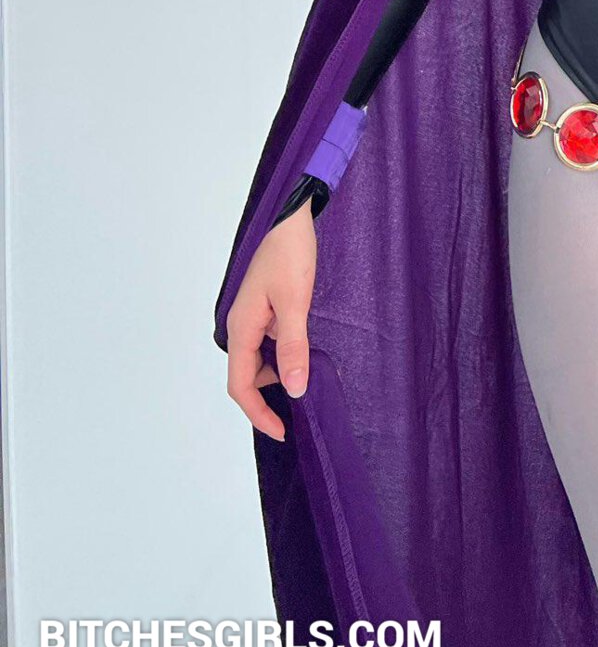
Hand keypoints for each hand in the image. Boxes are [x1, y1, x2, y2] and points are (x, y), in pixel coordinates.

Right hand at [224, 197, 317, 441]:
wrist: (291, 215)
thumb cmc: (289, 253)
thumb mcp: (295, 302)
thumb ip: (293, 346)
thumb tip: (294, 389)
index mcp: (242, 328)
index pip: (241, 386)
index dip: (258, 413)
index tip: (282, 431)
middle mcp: (242, 326)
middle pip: (247, 377)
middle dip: (268, 400)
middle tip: (298, 415)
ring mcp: (253, 317)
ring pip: (259, 361)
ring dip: (278, 377)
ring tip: (308, 387)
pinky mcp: (266, 308)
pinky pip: (269, 344)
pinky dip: (284, 358)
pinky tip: (305, 357)